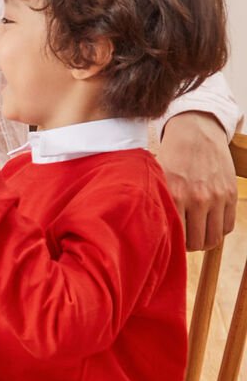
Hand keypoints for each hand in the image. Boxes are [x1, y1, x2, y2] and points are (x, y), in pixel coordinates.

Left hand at [158, 112, 236, 251]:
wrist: (195, 134)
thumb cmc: (170, 157)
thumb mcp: (156, 177)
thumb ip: (156, 202)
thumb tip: (150, 230)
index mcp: (174, 195)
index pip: (175, 236)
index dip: (171, 244)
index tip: (167, 243)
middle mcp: (197, 198)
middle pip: (196, 242)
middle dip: (188, 246)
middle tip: (181, 240)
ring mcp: (216, 197)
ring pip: (213, 238)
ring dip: (204, 241)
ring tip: (194, 235)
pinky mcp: (230, 194)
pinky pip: (228, 226)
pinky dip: (219, 230)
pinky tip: (208, 224)